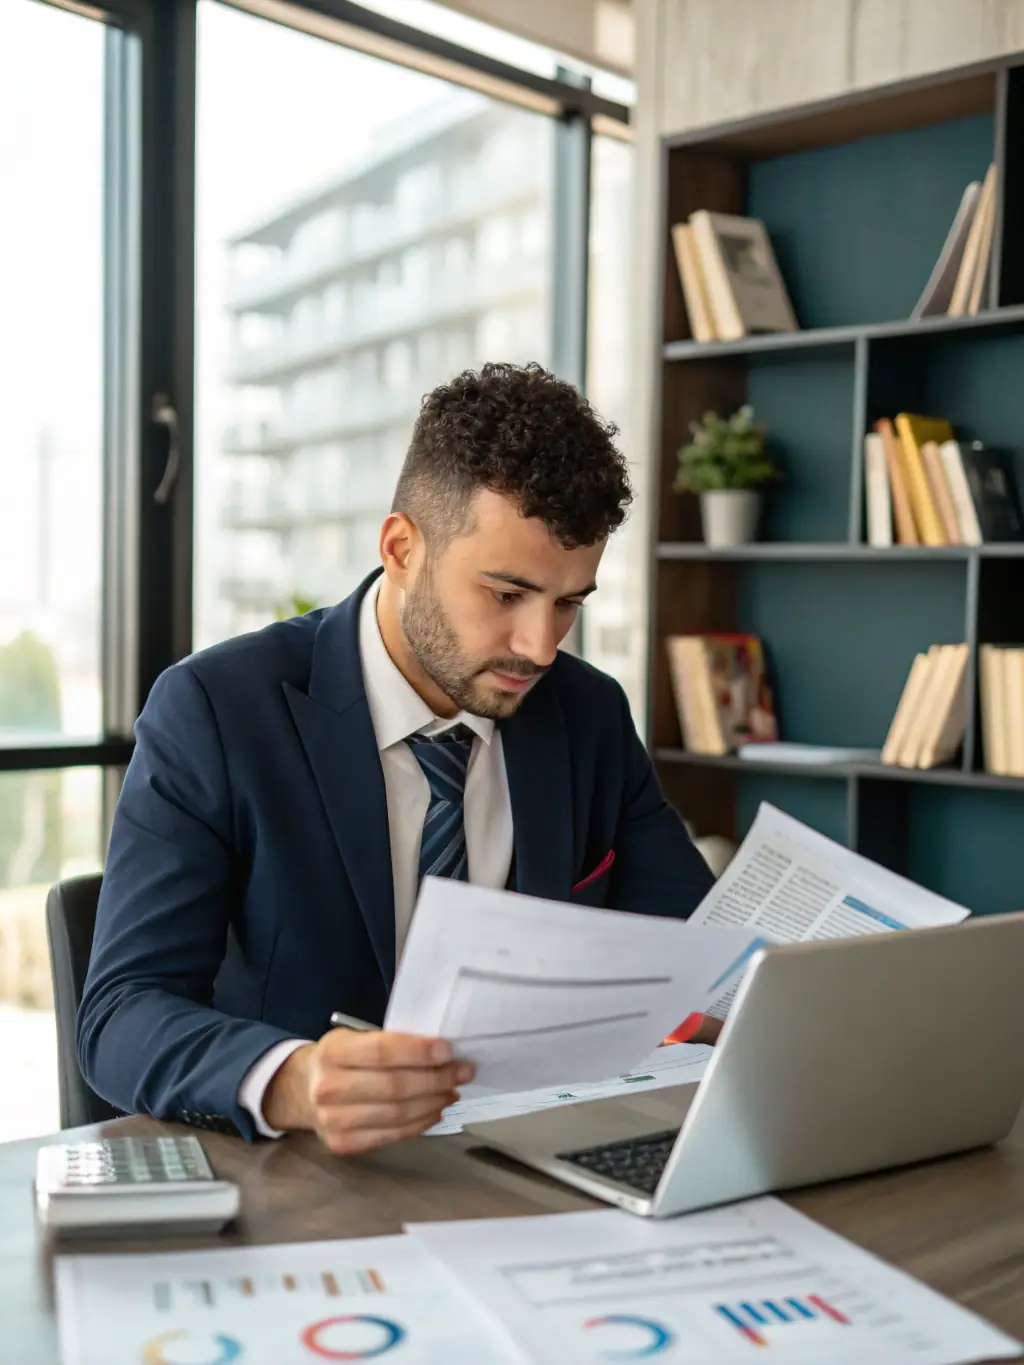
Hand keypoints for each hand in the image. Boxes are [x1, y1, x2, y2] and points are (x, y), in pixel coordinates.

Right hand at [262, 1031, 474, 1154]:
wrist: (303, 1091)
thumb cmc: (341, 1060)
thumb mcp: (355, 1038)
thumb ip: (391, 1042)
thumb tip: (442, 1052)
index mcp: (332, 1052)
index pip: (382, 1052)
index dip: (418, 1052)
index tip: (448, 1050)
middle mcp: (329, 1088)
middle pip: (394, 1086)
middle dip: (436, 1079)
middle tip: (463, 1071)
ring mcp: (334, 1121)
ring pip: (397, 1114)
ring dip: (434, 1102)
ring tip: (452, 1090)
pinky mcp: (344, 1144)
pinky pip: (393, 1135)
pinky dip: (421, 1123)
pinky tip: (435, 1110)